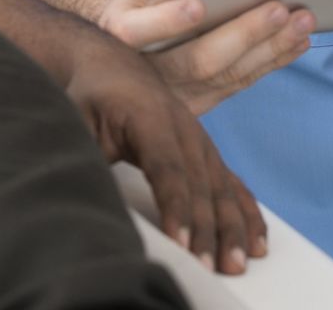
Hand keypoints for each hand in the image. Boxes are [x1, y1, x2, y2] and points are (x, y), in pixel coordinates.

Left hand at [62, 33, 267, 274]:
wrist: (110, 65)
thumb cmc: (87, 96)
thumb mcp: (75, 118)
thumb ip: (82, 152)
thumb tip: (83, 190)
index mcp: (147, 113)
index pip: (166, 167)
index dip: (176, 206)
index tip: (181, 241)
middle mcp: (182, 125)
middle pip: (199, 183)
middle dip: (207, 228)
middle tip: (210, 267)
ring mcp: (199, 139)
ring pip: (221, 187)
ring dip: (232, 227)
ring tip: (236, 263)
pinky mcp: (206, 153)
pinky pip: (232, 185)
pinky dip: (246, 213)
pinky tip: (256, 242)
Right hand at [98, 0, 313, 114]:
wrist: (124, 52)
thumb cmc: (138, 8)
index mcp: (120, 36)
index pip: (138, 33)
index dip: (167, 21)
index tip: (197, 5)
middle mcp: (146, 75)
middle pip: (198, 61)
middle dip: (244, 34)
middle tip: (280, 9)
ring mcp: (176, 97)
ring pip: (227, 77)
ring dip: (270, 49)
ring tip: (302, 21)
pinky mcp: (200, 106)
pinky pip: (240, 84)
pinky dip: (272, 62)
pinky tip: (297, 42)